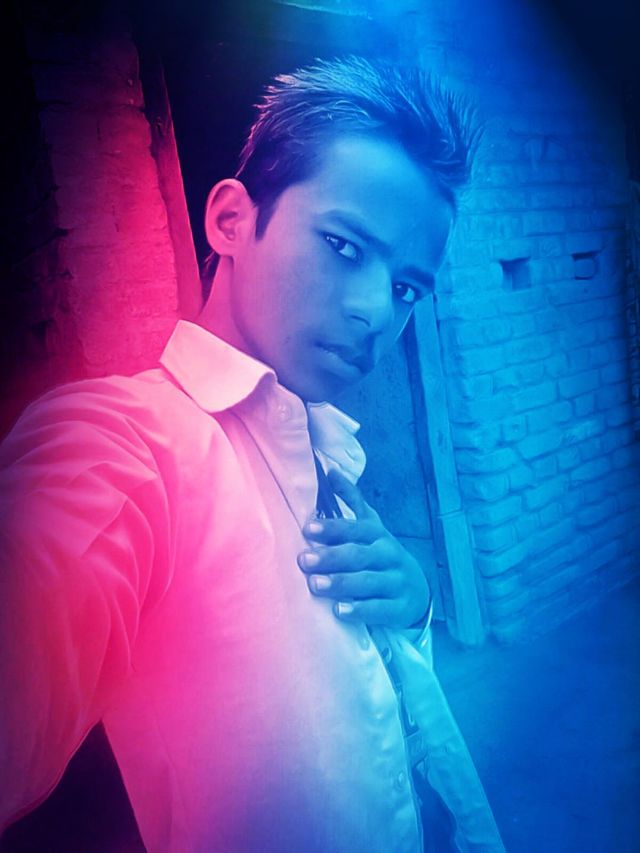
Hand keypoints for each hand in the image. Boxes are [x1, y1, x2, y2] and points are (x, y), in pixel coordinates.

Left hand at [297, 468, 430, 627]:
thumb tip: (330, 471)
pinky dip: (359, 610)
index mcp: (377, 534)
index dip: (333, 528)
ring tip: (315, 585)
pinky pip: (379, 609)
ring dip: (341, 583)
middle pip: (359, 555)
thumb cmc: (381, 554)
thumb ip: (351, 500)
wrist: (417, 589)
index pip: (355, 528)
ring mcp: (395, 582)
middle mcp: (388, 555)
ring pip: (368, 582)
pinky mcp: (399, 607)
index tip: (307, 529)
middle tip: (304, 560)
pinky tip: (339, 611)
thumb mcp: (371, 526)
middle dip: (331, 557)